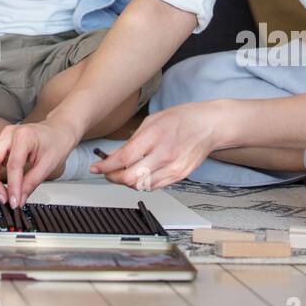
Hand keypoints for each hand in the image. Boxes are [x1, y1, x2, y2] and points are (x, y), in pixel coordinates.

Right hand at [0, 121, 76, 209]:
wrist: (59, 130)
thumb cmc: (57, 142)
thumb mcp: (48, 165)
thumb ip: (31, 183)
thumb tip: (18, 200)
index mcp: (24, 136)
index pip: (13, 165)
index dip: (12, 187)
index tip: (14, 202)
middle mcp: (9, 133)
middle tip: (3, 198)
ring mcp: (4, 137)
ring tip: (4, 194)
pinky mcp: (2, 143)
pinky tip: (4, 184)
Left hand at [90, 101, 224, 190]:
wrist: (209, 125)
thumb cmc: (183, 119)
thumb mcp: (152, 121)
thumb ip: (133, 140)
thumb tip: (116, 155)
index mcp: (154, 136)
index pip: (123, 158)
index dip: (105, 166)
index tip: (96, 168)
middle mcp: (164, 155)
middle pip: (130, 178)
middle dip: (113, 178)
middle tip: (106, 172)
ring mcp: (173, 168)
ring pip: (141, 186)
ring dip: (127, 182)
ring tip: (122, 173)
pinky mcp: (180, 176)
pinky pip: (155, 187)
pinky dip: (143, 184)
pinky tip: (139, 175)